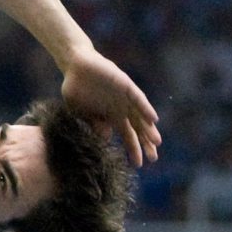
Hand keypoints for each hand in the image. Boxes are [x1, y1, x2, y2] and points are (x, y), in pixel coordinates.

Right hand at [60, 48, 160, 165]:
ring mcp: (124, 97)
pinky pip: (137, 98)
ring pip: (140, 116)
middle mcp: (121, 108)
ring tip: (156, 143)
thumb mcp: (80, 111)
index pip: (127, 135)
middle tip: (153, 159)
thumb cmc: (76, 89)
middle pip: (137, 128)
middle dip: (145, 143)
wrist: (75, 65)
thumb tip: (106, 138)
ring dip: (148, 129)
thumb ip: (93, 123)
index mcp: (111, 116)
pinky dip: (144, 109)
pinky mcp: (124, 85)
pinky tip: (152, 119)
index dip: (133, 149)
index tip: (138, 165)